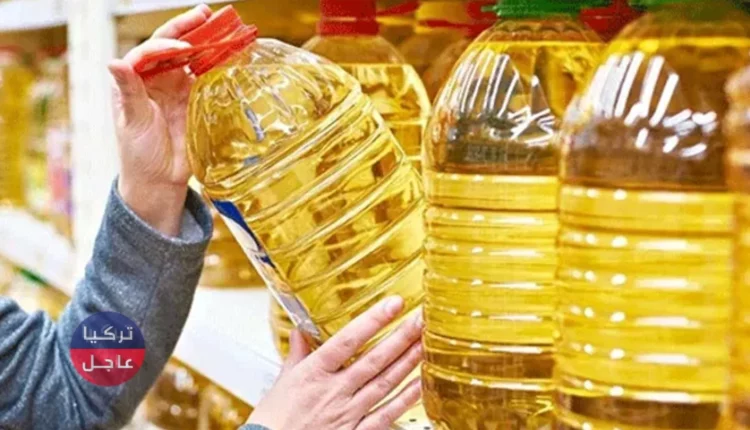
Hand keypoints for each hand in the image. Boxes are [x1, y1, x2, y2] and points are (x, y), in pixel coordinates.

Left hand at [108, 5, 210, 236]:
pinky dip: (216, 64)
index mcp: (135, 80)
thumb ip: (128, 90)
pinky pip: (206, 76)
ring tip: (221, 27)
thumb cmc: (138, 153)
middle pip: (172, 45)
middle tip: (206, 15)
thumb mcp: (132, 121)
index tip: (183, 47)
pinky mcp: (195, 100)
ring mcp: (177, 88)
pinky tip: (228, 54)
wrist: (160, 180)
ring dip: (205, 41)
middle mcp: (156, 78)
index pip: (150, 50)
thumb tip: (114, 61)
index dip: (166, 44)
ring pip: (191, 57)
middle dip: (188, 28)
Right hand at [249, 296, 422, 429]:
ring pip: (384, 383)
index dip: (373, 320)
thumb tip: (301, 331)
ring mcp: (347, 413)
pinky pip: (385, 415)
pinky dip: (405, 399)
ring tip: (425, 342)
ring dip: (407, 362)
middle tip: (421, 318)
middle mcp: (333, 391)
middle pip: (374, 360)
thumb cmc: (275, 420)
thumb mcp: (283, 380)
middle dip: (401, 337)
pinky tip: (419, 384)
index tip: (393, 303)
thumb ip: (297, 354)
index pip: (347, 340)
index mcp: (313, 373)